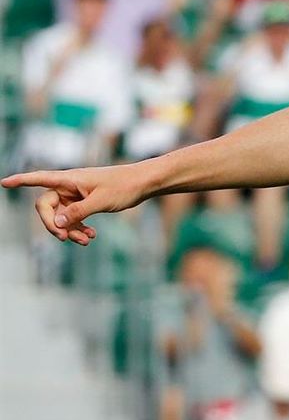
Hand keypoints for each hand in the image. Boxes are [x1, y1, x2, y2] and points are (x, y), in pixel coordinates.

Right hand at [3, 164, 154, 244]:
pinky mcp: (85, 203)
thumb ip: (78, 212)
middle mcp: (69, 186)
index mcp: (70, 179)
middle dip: (53, 224)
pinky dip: (78, 228)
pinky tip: (90, 237)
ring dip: (69, 230)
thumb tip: (56, 222)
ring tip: (86, 241)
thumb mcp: (101, 201)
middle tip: (64, 238)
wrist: (144, 184)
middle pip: (46, 206)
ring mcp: (76, 195)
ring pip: (61, 216)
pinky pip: (73, 218)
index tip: (3, 183)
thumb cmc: (124, 186)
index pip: (39, 178)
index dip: (21, 181)